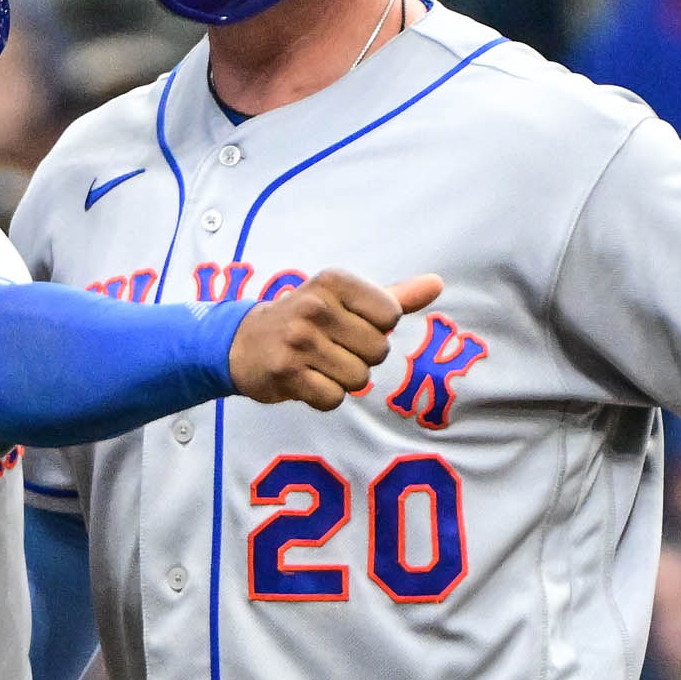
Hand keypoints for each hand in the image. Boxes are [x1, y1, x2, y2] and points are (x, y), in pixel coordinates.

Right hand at [228, 271, 441, 410]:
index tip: (348, 325)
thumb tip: (437, 283)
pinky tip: (306, 380)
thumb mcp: (345, 300)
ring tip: (318, 364)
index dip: (376, 329)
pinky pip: (334, 399)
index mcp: (333, 281)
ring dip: (343, 379)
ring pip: (358, 378)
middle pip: (378, 350)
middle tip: (331, 348)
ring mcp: (299, 340)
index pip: (390, 316)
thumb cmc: (306, 320)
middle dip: (361, 357)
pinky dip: (324, 396)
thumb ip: (394, 296)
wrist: (243, 342)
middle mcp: (314, 306)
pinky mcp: (286, 372)